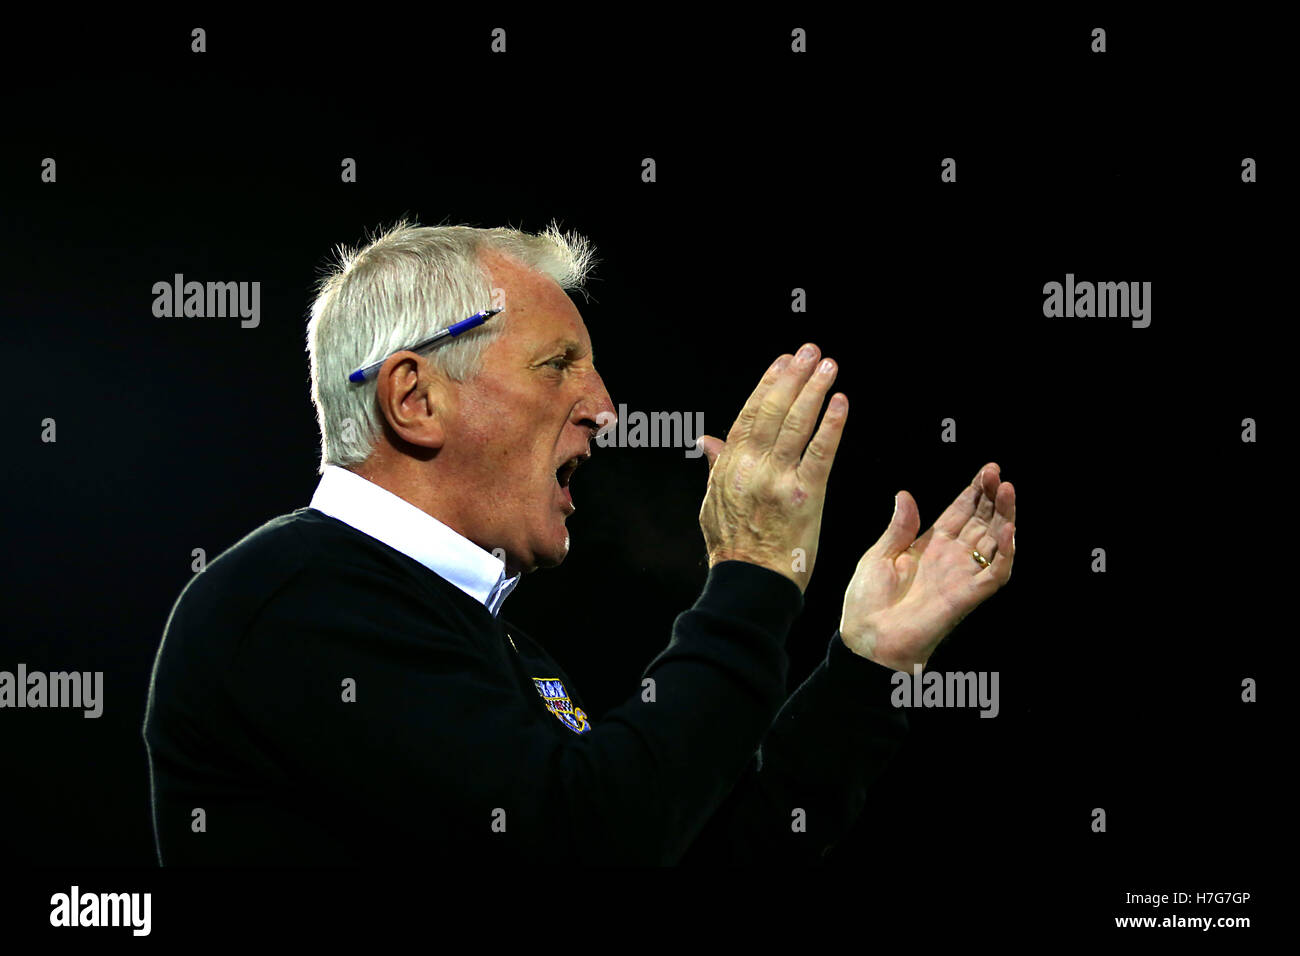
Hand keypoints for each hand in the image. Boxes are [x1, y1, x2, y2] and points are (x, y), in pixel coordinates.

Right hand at [696, 344, 846, 592]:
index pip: (748, 415)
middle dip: (793, 376)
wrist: (751, 582)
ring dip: (813, 391)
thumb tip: (707, 440)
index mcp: (729, 467)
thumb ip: (714, 468)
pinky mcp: (805, 495)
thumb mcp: (712, 504)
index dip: (767, 385)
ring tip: (828, 366)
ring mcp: (778, 479)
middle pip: (772, 411)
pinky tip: (840, 403)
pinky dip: (831, 426)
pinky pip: (820, 453)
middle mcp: (752, 467)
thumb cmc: (733, 548)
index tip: (783, 362)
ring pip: (796, 424)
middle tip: (810, 351)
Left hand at [839, 463, 1015, 670]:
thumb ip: (899, 527)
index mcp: (929, 546)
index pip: (959, 512)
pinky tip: (1007, 530)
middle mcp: (950, 558)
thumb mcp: (878, 556)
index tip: (987, 469)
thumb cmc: (868, 601)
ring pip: (994, 542)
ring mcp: (962, 576)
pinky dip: (1005, 553)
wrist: (868, 639)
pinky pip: (995, 573)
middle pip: (981, 521)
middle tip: (998, 473)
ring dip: (1005, 516)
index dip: (973, 492)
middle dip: (992, 497)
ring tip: (1008, 489)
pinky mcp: (968, 596)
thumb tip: (905, 494)